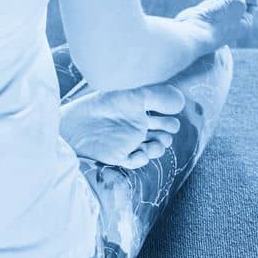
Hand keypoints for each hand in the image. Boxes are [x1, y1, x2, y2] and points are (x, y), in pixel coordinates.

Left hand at [60, 84, 185, 167]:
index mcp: (139, 110)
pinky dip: (142, 159)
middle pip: (162, 133)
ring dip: (159, 148)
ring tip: (156, 143)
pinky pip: (137, 161)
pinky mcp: (119, 155)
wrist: (76, 124)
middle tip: (166, 131)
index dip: (171, 119)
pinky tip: (140, 153)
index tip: (173, 115)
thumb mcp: (134, 95)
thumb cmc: (103, 104)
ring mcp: (128, 141)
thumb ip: (158, 96)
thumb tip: (181, 101)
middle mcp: (136, 126)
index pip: (163, 116)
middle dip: (168, 134)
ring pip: (153, 148)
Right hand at [175, 0, 256, 49]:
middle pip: (241, 0)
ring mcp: (218, 18)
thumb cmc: (219, 21)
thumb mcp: (235, 1)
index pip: (253, 4)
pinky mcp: (205, 14)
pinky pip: (214, 3)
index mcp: (244, 23)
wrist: (195, 32)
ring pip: (227, 0)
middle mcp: (233, 22)